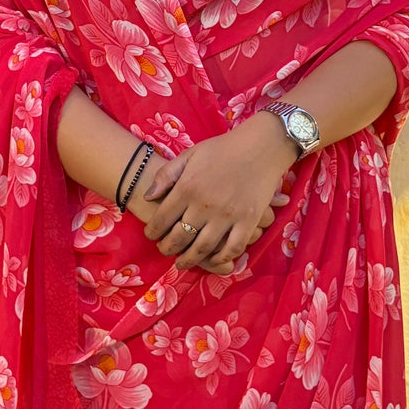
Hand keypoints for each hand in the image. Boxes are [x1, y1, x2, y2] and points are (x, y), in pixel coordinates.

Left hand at [134, 116, 294, 273]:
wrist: (260, 146)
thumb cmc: (222, 148)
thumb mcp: (190, 154)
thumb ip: (166, 175)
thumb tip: (148, 197)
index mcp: (187, 188)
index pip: (162, 219)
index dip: (153, 232)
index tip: (151, 235)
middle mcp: (204, 205)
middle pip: (179, 238)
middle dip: (167, 248)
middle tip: (165, 251)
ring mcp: (227, 216)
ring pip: (202, 248)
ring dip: (189, 259)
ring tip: (182, 262)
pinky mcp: (248, 221)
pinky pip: (232, 248)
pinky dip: (221, 258)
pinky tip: (213, 259)